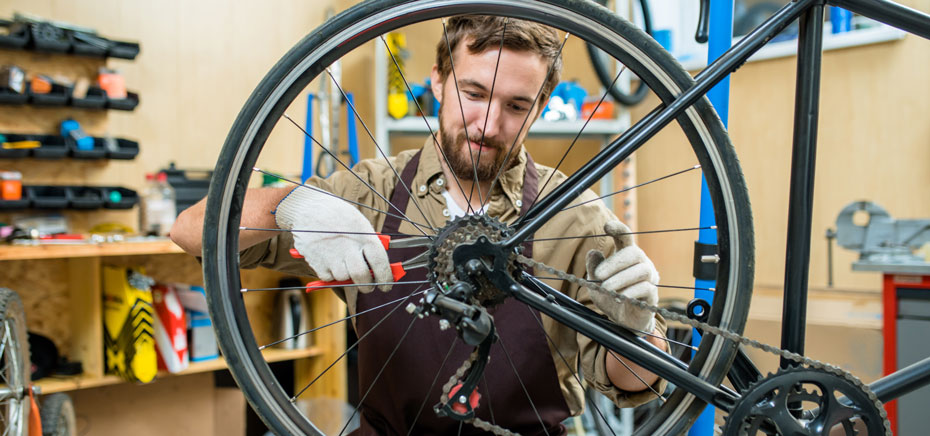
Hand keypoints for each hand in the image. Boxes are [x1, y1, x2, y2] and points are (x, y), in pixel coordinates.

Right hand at [274, 187, 391, 292]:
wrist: (308, 208)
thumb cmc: (338, 215)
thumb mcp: (359, 223)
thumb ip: (370, 244)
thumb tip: (380, 266)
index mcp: (364, 236)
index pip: (380, 262)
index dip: (386, 277)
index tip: (386, 285)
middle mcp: (348, 247)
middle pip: (362, 277)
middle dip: (367, 285)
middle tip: (368, 285)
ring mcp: (331, 256)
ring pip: (344, 278)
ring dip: (347, 276)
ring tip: (343, 260)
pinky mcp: (317, 262)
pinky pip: (329, 278)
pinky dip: (331, 274)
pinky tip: (330, 259)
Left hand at [585, 220, 658, 333]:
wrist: (622, 320)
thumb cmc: (610, 296)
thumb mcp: (595, 283)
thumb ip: (594, 268)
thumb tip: (592, 252)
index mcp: (626, 256)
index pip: (625, 237)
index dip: (618, 229)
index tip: (607, 226)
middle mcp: (640, 263)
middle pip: (634, 253)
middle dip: (614, 263)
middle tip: (599, 275)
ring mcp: (649, 278)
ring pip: (641, 270)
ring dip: (621, 279)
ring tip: (607, 288)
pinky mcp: (652, 294)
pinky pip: (646, 288)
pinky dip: (631, 291)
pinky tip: (620, 297)